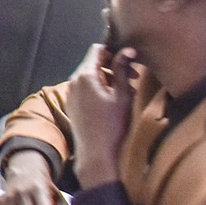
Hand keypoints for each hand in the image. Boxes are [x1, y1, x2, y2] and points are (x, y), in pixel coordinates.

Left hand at [65, 46, 141, 188]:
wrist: (97, 154)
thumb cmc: (114, 125)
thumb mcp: (122, 96)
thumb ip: (122, 70)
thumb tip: (128, 50)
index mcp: (85, 76)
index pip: (97, 50)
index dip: (115, 52)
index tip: (131, 63)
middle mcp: (73, 81)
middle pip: (94, 63)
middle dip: (114, 67)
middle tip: (134, 78)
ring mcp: (70, 93)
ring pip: (91, 76)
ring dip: (108, 79)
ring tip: (127, 92)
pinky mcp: (72, 103)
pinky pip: (86, 88)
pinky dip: (100, 89)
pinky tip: (114, 101)